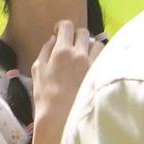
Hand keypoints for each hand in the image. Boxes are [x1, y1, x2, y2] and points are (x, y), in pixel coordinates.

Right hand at [29, 20, 102, 143]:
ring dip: (91, 46)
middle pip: (84, 32)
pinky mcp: (102, 74)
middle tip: (72, 45)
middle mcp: (79, 54)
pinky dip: (100, 58)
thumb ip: (45, 51)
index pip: (67, 26)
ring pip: (98, 44)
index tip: (59, 32)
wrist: (60, 118)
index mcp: (61, 51)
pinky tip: (94, 66)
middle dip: (77, 36)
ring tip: (85, 56)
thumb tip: (53, 39)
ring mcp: (93, 64)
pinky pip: (106, 57)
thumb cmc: (45, 96)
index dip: (62, 26)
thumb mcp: (37, 70)